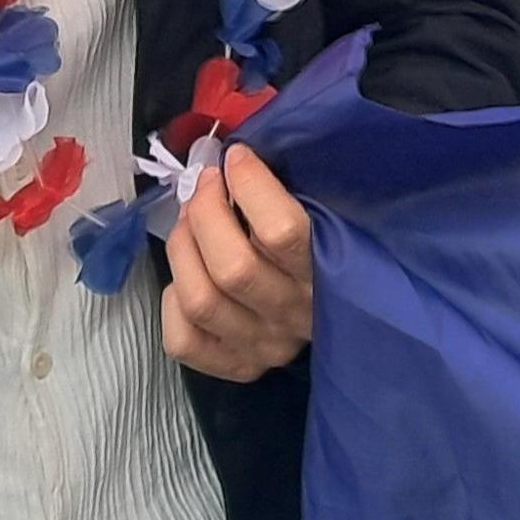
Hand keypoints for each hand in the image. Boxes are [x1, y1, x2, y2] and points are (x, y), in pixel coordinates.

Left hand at [162, 144, 312, 380]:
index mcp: (326, 273)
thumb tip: (236, 155)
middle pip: (231, 268)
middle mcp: (292, 314)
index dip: (248, 184)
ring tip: (189, 223)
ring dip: (183, 249)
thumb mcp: (328, 219)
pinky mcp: (235, 365)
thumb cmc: (327, 252)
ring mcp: (261, 344)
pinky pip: (183, 339)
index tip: (237, 158)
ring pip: (200, 300)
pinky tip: (187, 279)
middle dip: (205, 212)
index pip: (281, 231)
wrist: (346, 325)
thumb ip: (290, 191)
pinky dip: (173, 302)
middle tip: (205, 185)